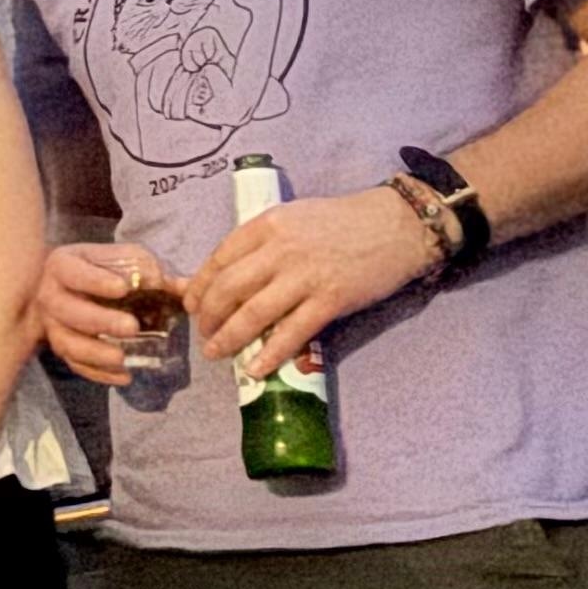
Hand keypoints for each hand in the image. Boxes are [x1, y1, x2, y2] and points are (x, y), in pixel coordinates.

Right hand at [39, 241, 162, 387]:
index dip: (95, 281)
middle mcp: (50, 295)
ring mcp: (53, 324)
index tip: (123, 288)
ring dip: (94, 353)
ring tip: (122, 358)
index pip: (74, 273)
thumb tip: (175, 285)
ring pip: (66, 343)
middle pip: (68, 311)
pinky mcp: (61, 346)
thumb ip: (147, 269)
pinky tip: (124, 375)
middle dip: (100, 321)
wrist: (72, 283)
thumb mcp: (121, 257)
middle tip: (132, 327)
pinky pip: (75, 364)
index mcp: (62, 265)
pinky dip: (98, 373)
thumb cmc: (102, 267)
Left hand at [190, 187, 438, 377]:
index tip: (190, 304)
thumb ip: (260, 244)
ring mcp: (305, 276)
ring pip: (253, 313)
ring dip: (229, 338)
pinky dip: (269, 354)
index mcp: (266, 225)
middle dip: (209, 316)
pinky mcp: (330, 300)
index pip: (219, 259)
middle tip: (203, 333)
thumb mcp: (292, 220)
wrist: (397, 225)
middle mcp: (280, 249)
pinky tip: (255, 368)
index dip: (200, 286)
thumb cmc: (341, 222)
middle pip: (229, 288)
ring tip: (216, 353)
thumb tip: (226, 272)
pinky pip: (291, 333)